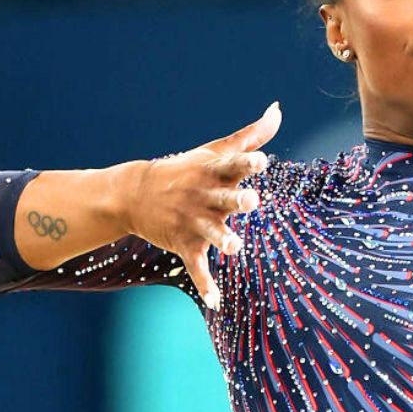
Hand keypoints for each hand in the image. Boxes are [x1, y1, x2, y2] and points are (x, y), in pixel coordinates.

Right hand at [121, 102, 281, 309]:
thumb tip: (278, 110)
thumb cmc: (187, 170)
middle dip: (237, 200)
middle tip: (251, 201)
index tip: (261, 160)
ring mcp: (193, 221)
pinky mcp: (185, 244)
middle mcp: (205, 196)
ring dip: (223, 239)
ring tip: (235, 248)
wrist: (134, 194)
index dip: (247, 162)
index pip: (232, 165)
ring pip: (211, 232)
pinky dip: (205, 284)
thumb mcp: (215, 151)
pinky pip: (196, 267)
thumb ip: (250, 135)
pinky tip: (216, 302)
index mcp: (214, 172)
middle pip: (224, 198)